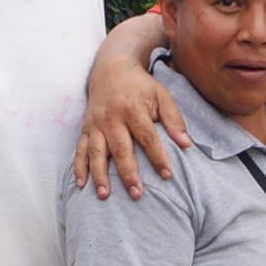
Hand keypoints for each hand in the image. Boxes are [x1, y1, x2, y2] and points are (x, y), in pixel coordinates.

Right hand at [71, 48, 191, 198]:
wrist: (110, 70)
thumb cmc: (140, 86)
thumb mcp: (161, 95)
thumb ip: (174, 119)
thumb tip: (187, 145)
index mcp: (132, 108)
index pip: (147, 137)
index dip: (157, 157)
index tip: (167, 175)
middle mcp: (111, 118)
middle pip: (120, 148)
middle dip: (127, 173)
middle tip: (137, 194)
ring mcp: (95, 124)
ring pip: (96, 152)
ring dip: (99, 175)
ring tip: (105, 195)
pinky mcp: (84, 128)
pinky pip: (79, 150)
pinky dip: (79, 167)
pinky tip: (82, 184)